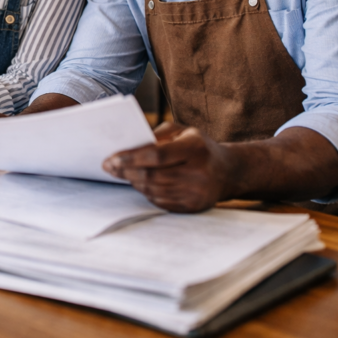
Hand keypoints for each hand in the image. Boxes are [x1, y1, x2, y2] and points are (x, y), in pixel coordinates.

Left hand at [102, 122, 234, 212]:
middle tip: (109, 166)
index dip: (130, 158)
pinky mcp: (194, 207)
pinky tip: (139, 183)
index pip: (156, 155)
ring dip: (133, 182)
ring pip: (153, 190)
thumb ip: (157, 134)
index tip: (110, 158)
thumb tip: (128, 144)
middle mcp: (198, 173)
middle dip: (125, 171)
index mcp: (195, 149)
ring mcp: (197, 193)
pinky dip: (146, 192)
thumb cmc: (199, 146)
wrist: (229, 171)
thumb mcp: (183, 131)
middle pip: (152, 176)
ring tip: (122, 173)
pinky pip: (161, 202)